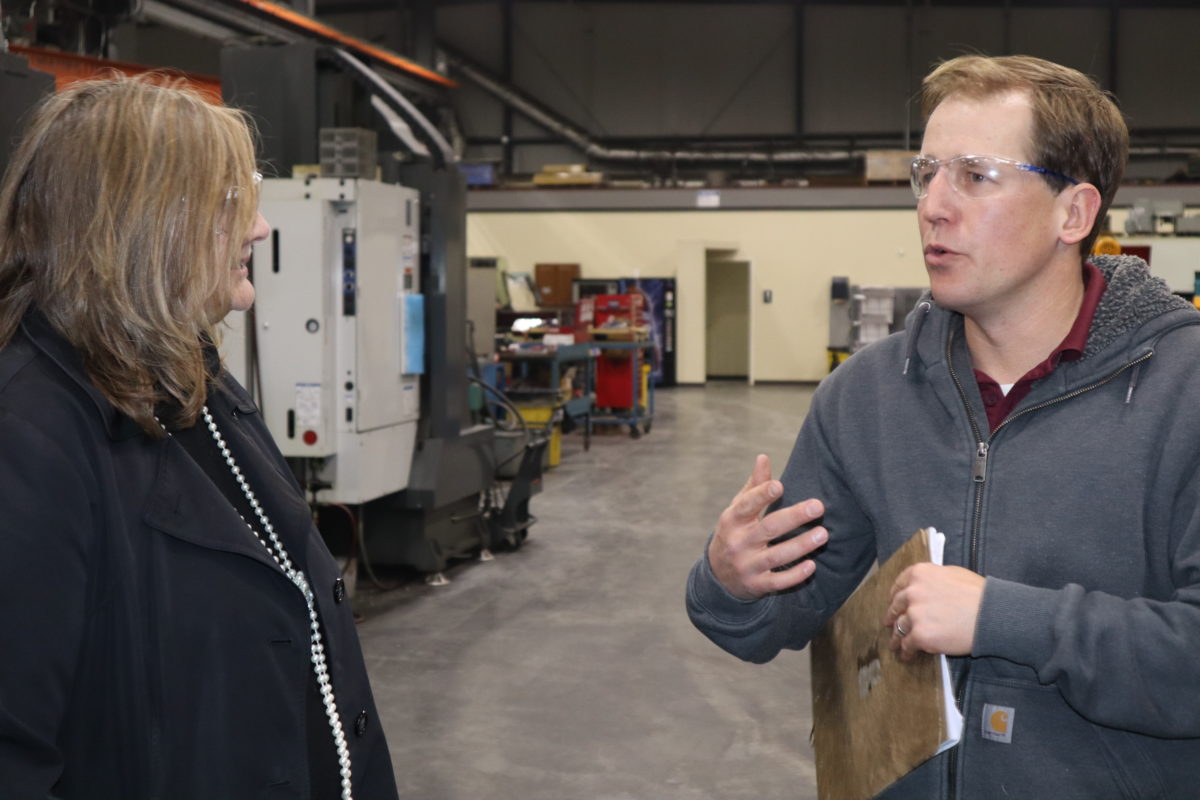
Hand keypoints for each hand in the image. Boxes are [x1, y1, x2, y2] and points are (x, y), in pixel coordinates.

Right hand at [707, 454, 827, 600]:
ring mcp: (747, 565)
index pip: (746, 505)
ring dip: (800, 545)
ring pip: (775, 555)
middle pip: (768, 528)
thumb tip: (764, 457)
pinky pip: (777, 581)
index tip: (780, 485)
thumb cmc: (735, 533)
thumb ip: (753, 486)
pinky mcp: (756, 585)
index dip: (761, 495)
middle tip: (818, 506)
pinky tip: (811, 566)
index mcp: (732, 520)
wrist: (718, 576)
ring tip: (822, 534)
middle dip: (794, 517)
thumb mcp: (738, 510)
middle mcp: (738, 543)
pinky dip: (794, 575)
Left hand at [884, 564, 984, 660]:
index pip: (899, 585)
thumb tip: (926, 585)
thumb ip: (933, 579)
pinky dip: (906, 651)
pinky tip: (907, 655)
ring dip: (896, 637)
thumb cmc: (978, 594)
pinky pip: (907, 644)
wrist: (990, 615)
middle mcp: (912, 591)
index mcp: (919, 574)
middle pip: (896, 606)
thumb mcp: (953, 573)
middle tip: (889, 624)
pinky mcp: (920, 635)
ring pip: (899, 627)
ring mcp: (914, 614)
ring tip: (895, 644)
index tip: (892, 602)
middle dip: (892, 616)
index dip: (894, 595)